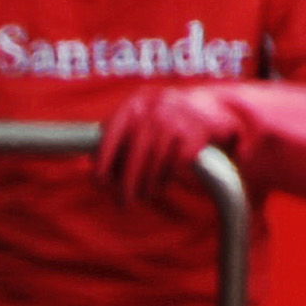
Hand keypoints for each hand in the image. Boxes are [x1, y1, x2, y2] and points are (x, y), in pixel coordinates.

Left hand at [95, 87, 242, 205]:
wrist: (209, 106)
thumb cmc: (161, 120)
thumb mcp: (138, 119)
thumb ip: (116, 139)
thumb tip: (96, 168)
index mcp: (135, 103)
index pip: (114, 132)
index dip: (104, 158)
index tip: (98, 181)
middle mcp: (156, 108)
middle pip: (137, 152)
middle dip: (128, 182)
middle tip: (123, 202)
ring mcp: (178, 119)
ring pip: (157, 161)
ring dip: (147, 184)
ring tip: (143, 195)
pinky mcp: (197, 133)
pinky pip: (176, 164)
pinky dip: (166, 178)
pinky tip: (161, 184)